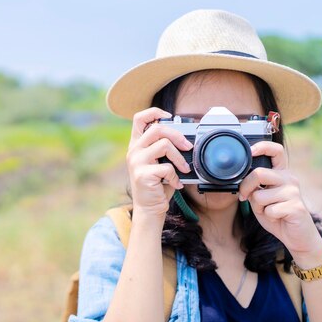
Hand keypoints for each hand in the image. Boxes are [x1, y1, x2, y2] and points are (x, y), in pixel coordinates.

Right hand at [126, 107, 191, 224]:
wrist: (149, 209)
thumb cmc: (157, 185)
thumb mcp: (158, 162)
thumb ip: (164, 148)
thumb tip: (185, 138)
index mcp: (137, 144)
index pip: (140, 118)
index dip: (155, 112)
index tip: (169, 116)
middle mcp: (134, 151)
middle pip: (158, 128)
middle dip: (178, 135)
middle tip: (188, 146)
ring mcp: (136, 162)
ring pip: (164, 145)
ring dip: (180, 158)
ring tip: (184, 169)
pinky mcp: (142, 175)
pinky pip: (167, 168)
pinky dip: (176, 176)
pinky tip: (176, 184)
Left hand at [238, 141, 321, 261]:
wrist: (297, 237)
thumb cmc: (277, 215)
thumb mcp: (261, 199)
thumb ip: (254, 188)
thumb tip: (241, 180)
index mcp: (281, 174)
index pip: (276, 151)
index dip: (262, 147)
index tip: (250, 151)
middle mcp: (289, 179)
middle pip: (259, 173)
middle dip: (246, 187)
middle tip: (244, 197)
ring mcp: (294, 192)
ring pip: (260, 195)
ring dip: (258, 207)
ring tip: (269, 211)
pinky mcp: (296, 207)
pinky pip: (269, 210)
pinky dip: (268, 216)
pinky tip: (278, 218)